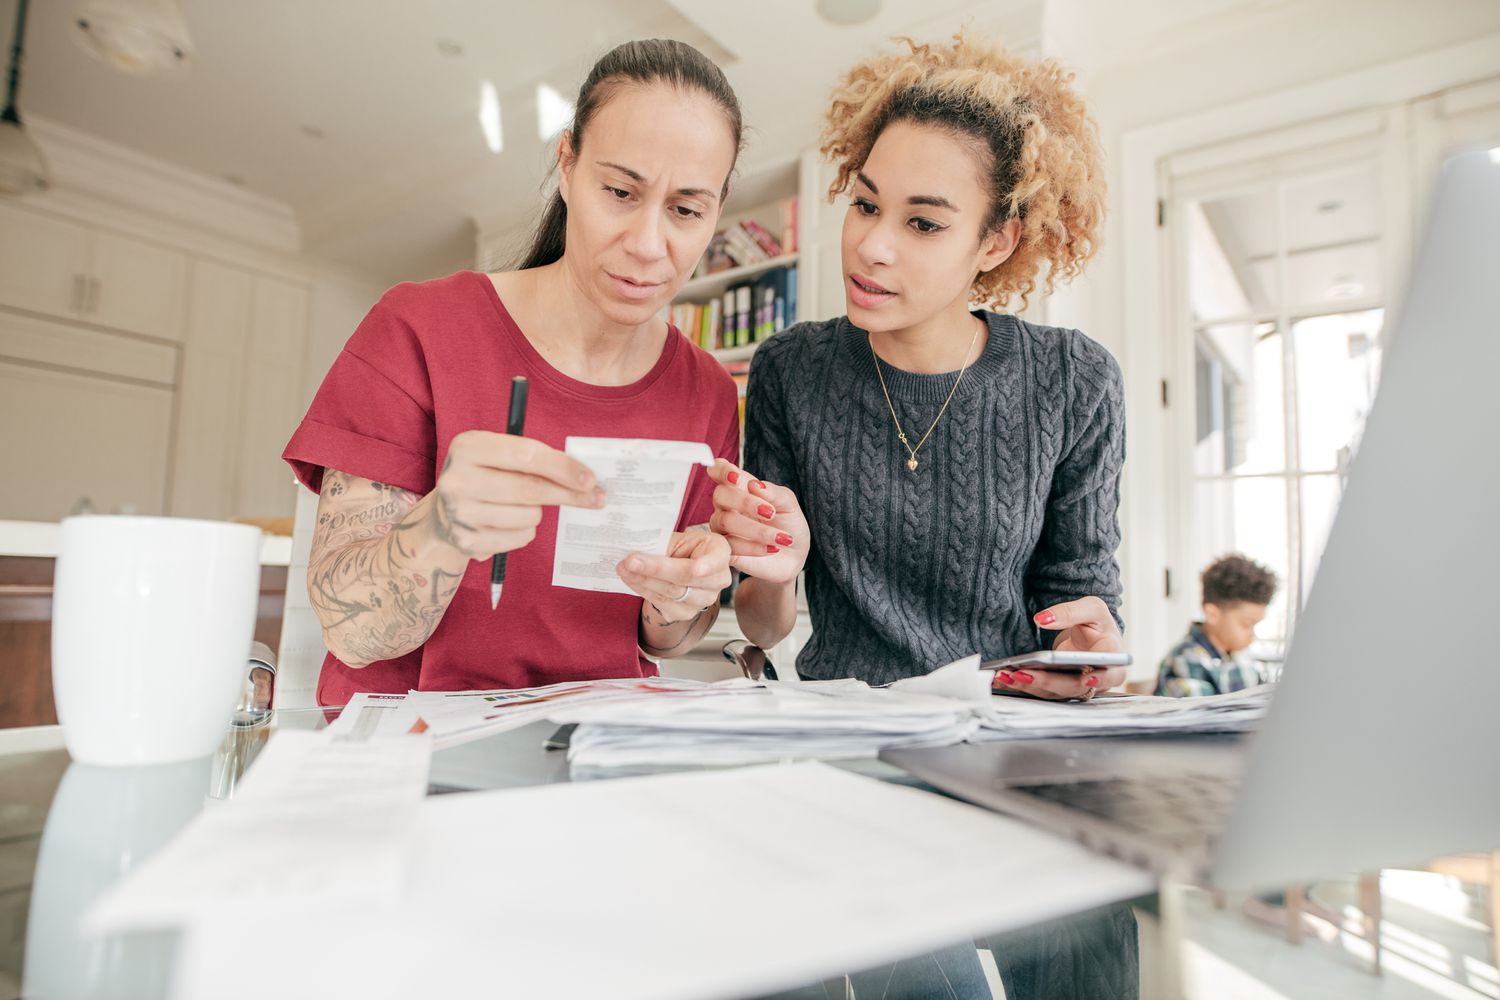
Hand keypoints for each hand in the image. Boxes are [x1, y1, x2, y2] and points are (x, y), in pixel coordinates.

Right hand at [432, 430, 604, 558]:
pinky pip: (520, 537)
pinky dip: (526, 530)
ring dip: (537, 512)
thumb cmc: (485, 477)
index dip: (562, 467)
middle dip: (569, 494)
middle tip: (596, 498)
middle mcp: (458, 479)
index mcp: (468, 447)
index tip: (590, 478)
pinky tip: (510, 523)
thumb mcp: (497, 455)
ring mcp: (460, 513)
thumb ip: (533, 458)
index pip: (526, 455)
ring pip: (529, 516)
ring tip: (522, 506)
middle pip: (530, 489)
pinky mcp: (467, 542)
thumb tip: (584, 475)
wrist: (442, 516)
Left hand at [616, 530, 731, 623]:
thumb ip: (663, 543)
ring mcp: (704, 599)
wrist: (681, 567)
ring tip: (624, 568)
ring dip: (643, 580)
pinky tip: (631, 579)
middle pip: (686, 577)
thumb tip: (634, 544)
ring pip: (671, 592)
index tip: (696, 568)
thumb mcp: (677, 538)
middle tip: (631, 561)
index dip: (707, 565)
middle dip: (656, 569)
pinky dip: (643, 590)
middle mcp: (718, 579)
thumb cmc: (682, 548)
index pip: (716, 559)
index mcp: (719, 552)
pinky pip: (662, 603)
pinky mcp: (686, 613)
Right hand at [705, 459, 808, 584]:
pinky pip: (730, 546)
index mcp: (740, 488)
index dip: (722, 470)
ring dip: (756, 529)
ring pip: (726, 521)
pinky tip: (772, 549)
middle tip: (770, 512)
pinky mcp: (725, 551)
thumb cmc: (788, 524)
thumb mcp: (789, 504)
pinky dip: (753, 547)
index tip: (736, 476)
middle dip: (745, 502)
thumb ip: (773, 492)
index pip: (719, 471)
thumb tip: (754, 485)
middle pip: (720, 495)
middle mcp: (726, 506)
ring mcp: (723, 529)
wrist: (793, 556)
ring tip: (781, 537)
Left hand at [992, 597, 1126, 700]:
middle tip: (1022, 673)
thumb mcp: (1091, 609)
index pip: (1110, 673)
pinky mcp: (1058, 689)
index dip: (1100, 679)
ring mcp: (1076, 688)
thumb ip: (1070, 611)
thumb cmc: (1097, 624)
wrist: (1091, 636)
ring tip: (1005, 675)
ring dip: (1028, 686)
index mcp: (1112, 659)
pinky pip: (1040, 691)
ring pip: (1053, 693)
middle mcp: (1096, 679)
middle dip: (1047, 681)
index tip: (1086, 678)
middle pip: (1073, 687)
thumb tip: (1042, 619)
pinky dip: (1020, 686)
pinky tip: (1001, 679)